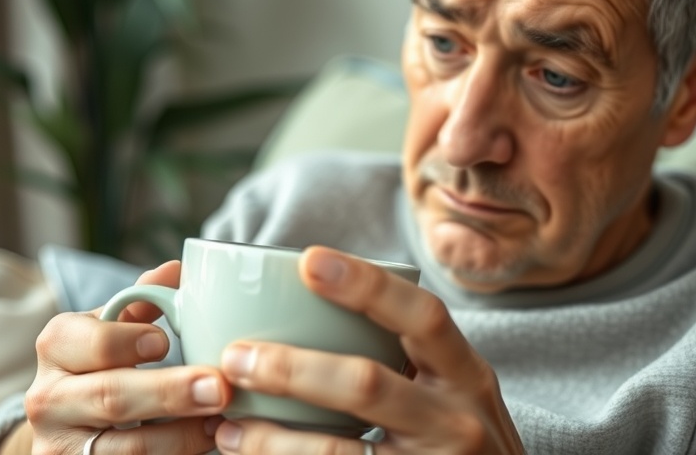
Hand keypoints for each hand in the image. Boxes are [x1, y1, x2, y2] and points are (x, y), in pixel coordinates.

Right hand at [21, 261, 231, 453]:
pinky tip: (208, 443)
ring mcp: (61, 446)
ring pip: (127, 447)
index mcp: (57, 346)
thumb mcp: (115, 328)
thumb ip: (144, 299)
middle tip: (218, 387)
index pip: (88, 342)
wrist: (70, 427)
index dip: (126, 342)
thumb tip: (180, 270)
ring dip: (183, 436)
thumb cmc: (103, 364)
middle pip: (111, 396)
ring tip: (223, 420)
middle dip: (170, 393)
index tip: (165, 342)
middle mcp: (49, 398)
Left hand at [210, 246, 524, 454]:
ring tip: (228, 423)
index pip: (423, 315)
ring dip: (273, 437)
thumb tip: (315, 301)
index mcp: (467, 374)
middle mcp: (457, 420)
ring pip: (341, 450)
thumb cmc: (459, 439)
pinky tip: (248, 453)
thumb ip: (410, 356)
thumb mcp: (456, 392)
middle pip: (368, 383)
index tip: (306, 260)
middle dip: (292, 369)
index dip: (366, 285)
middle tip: (236, 356)